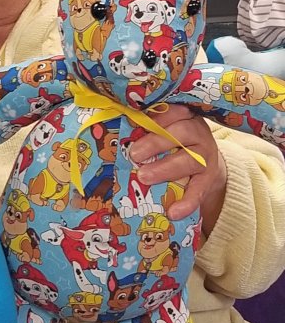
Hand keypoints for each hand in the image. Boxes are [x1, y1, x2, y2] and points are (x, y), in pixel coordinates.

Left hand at [129, 104, 226, 234]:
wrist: (202, 163)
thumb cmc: (171, 142)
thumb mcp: (162, 130)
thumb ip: (144, 129)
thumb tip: (113, 131)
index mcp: (184, 116)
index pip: (174, 111)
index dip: (157, 117)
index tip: (138, 124)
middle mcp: (198, 132)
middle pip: (181, 133)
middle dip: (155, 143)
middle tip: (134, 155)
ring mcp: (206, 155)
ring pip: (190, 161)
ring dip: (165, 170)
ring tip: (143, 177)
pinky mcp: (210, 178)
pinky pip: (199, 190)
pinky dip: (187, 202)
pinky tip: (173, 212)